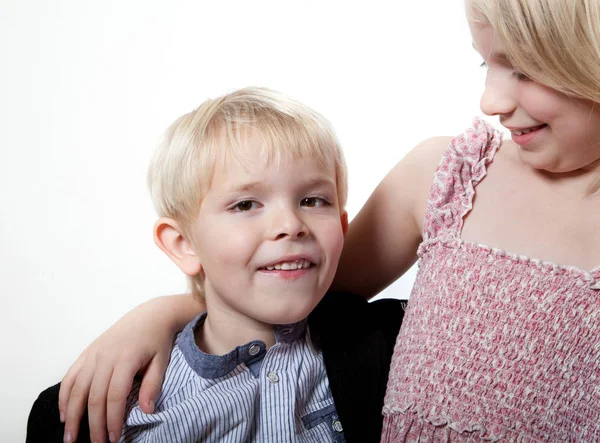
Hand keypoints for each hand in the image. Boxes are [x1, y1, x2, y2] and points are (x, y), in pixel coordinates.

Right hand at [58, 295, 197, 442]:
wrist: (150, 315)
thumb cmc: (157, 340)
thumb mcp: (162, 361)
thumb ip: (153, 385)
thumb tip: (146, 411)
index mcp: (126, 359)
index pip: (115, 396)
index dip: (113, 419)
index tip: (115, 438)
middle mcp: (105, 357)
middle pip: (94, 396)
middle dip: (93, 424)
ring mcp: (93, 354)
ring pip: (77, 388)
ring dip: (72, 415)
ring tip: (70, 438)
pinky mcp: (87, 353)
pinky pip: (70, 376)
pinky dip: (64, 396)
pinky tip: (64, 414)